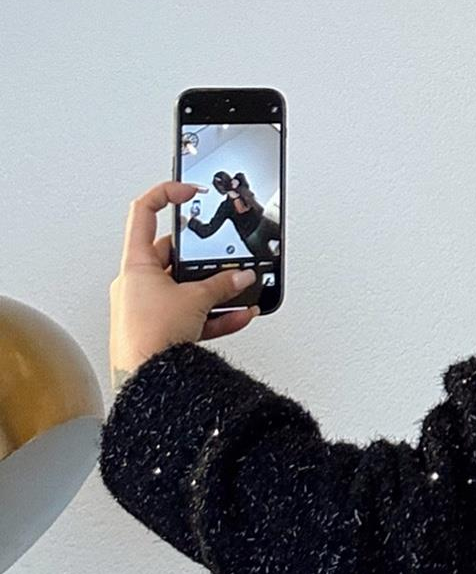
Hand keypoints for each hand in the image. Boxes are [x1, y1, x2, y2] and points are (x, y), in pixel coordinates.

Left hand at [109, 180, 262, 390]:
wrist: (146, 383)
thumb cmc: (149, 338)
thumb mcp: (195, 300)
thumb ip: (222, 284)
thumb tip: (241, 276)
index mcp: (135, 265)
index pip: (144, 213)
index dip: (167, 195)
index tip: (190, 190)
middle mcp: (136, 284)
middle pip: (172, 256)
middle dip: (203, 260)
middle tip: (224, 260)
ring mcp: (146, 308)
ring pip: (185, 289)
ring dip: (213, 290)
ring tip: (238, 291)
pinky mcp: (159, 331)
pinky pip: (191, 316)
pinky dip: (214, 315)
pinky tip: (238, 316)